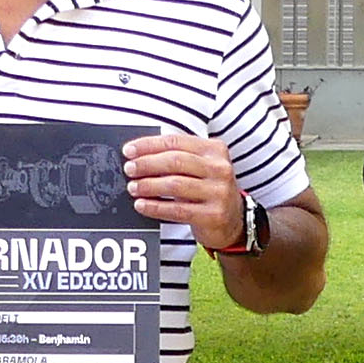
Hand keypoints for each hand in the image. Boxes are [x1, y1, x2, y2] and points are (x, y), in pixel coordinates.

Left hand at [123, 132, 247, 240]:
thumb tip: (139, 155)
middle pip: (175, 161)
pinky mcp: (213, 215)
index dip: (149, 145)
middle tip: (129, 169)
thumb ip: (178, 157)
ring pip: (175, 185)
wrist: (234, 221)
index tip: (129, 150)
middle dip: (147, 164)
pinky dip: (156, 207)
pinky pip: (178, 210)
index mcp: (215, 150)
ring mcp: (219, 192)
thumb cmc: (209, 189)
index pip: (176, 142)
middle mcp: (220, 169)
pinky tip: (142, 205)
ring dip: (149, 185)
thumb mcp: (201, 167)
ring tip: (133, 187)